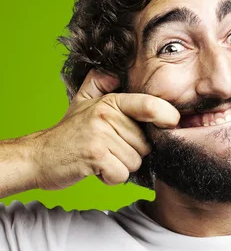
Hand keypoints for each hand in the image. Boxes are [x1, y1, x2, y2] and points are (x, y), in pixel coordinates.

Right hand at [33, 70, 180, 189]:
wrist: (38, 157)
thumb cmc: (68, 134)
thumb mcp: (83, 102)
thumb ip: (100, 85)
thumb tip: (114, 72)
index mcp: (110, 101)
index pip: (150, 105)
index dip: (168, 115)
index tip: (172, 123)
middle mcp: (106, 114)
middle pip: (145, 145)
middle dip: (131, 154)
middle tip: (108, 149)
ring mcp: (100, 135)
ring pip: (135, 162)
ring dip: (120, 167)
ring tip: (100, 158)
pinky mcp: (95, 156)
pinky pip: (121, 175)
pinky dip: (110, 178)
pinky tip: (95, 168)